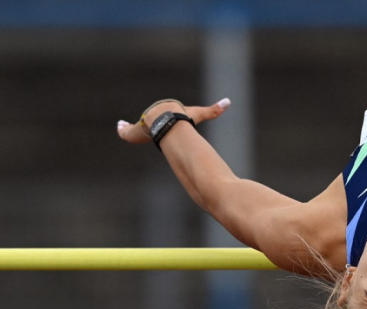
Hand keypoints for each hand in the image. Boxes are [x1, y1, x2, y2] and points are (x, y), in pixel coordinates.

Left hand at [116, 98, 231, 143]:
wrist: (166, 118)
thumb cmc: (181, 117)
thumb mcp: (198, 114)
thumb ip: (213, 110)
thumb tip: (229, 101)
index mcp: (165, 113)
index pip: (163, 114)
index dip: (161, 116)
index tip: (158, 119)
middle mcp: (152, 117)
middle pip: (148, 121)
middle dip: (145, 123)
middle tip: (141, 126)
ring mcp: (142, 124)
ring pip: (135, 126)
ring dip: (131, 127)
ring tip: (123, 126)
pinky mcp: (134, 131)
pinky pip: (126, 132)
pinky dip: (122, 130)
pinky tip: (119, 127)